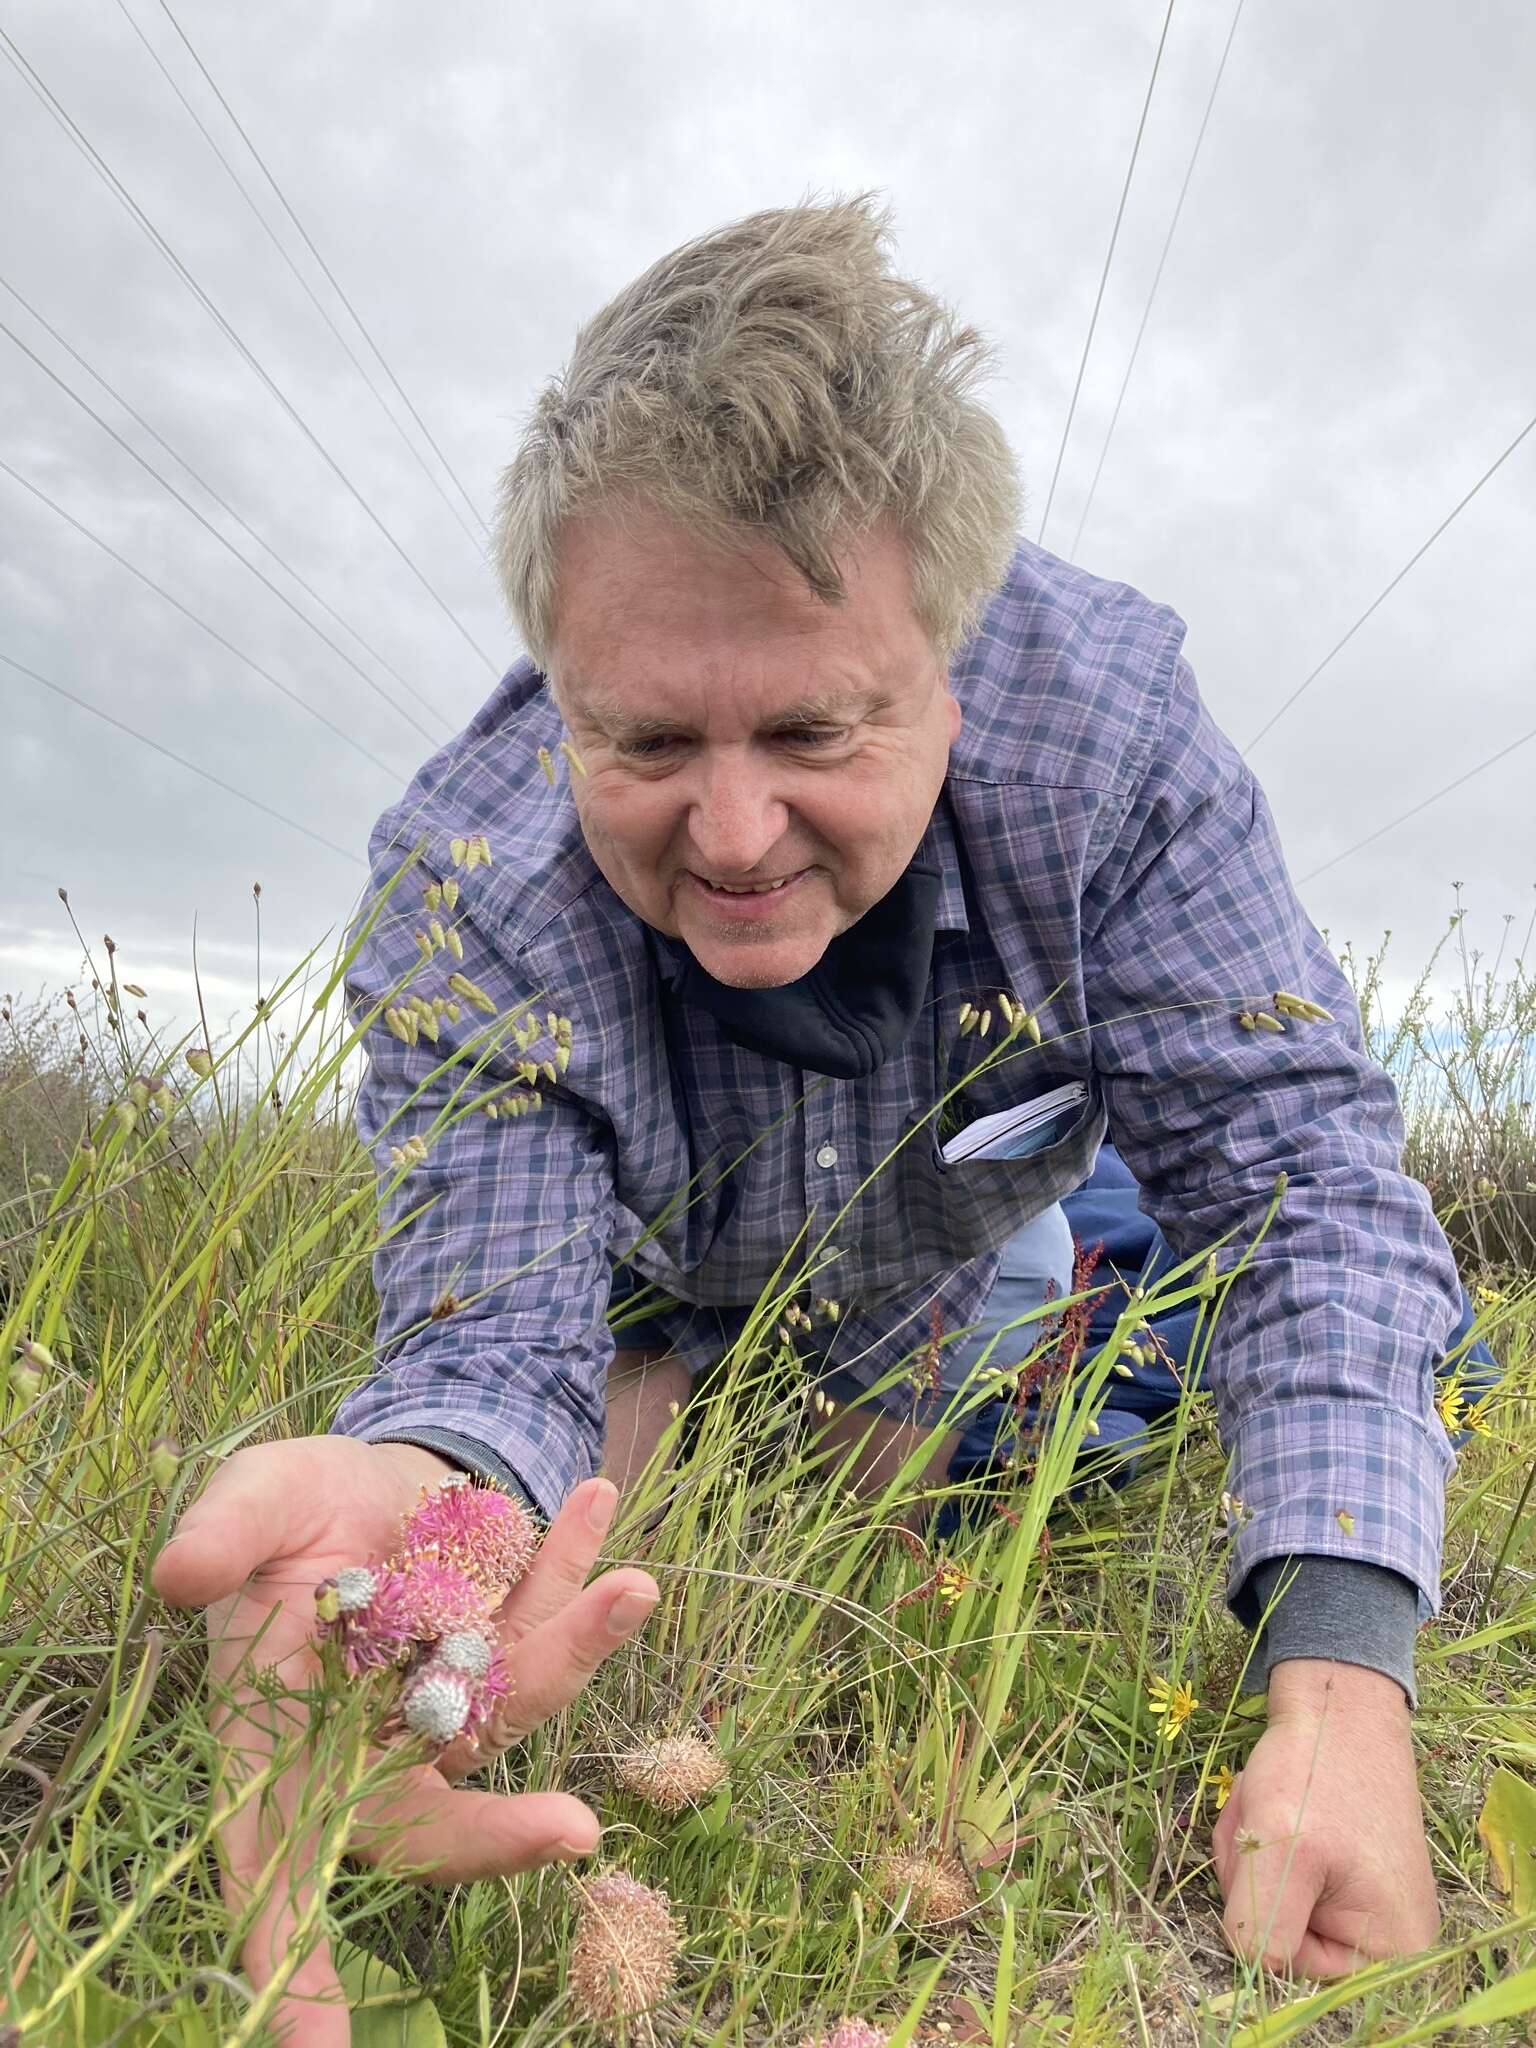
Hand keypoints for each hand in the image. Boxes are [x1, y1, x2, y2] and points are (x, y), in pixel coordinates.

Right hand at [152, 1439, 657, 2045]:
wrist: (361, 1470)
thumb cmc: (282, 1507)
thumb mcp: (250, 1500)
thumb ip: (223, 1535)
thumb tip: (182, 1573)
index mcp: (280, 1741)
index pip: (276, 1869)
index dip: (290, 1961)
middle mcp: (372, 1743)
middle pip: (431, 1823)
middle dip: (500, 1835)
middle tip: (575, 1833)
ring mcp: (449, 1699)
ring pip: (514, 1707)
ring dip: (577, 1650)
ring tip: (634, 1587)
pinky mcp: (507, 1643)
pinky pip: (546, 1618)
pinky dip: (575, 1566)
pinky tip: (594, 1498)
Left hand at [1212, 1659, 1438, 1976]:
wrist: (1336, 1699)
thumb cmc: (1316, 1771)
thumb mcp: (1281, 1851)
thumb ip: (1263, 1924)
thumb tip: (1254, 1966)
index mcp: (1390, 1948)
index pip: (1290, 1964)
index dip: (1260, 1906)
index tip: (1267, 1849)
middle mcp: (1387, 1934)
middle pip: (1278, 1930)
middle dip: (1251, 1871)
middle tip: (1262, 1817)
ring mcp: (1364, 1898)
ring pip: (1268, 1897)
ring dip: (1251, 1849)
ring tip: (1266, 1801)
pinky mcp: (1341, 1867)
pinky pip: (1279, 1872)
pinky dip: (1262, 1837)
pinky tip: (1270, 1800)